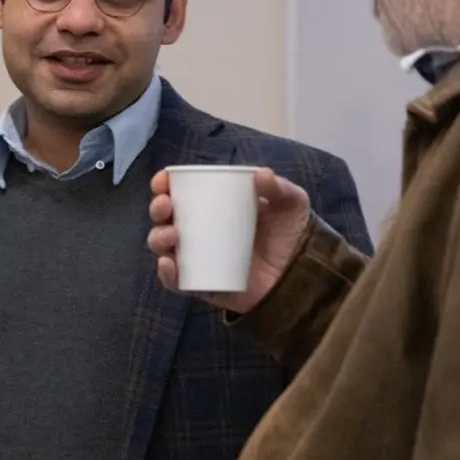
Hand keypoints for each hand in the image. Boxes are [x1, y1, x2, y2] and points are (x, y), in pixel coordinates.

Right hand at [148, 168, 311, 313]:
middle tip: (166, 205)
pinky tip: (168, 263)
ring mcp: (197, 259)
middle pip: (165, 218)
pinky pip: (177, 281)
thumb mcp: (290, 205)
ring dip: (158, 238)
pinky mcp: (201, 285)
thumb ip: (279, 188)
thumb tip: (261, 174)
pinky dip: (167, 274)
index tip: (163, 181)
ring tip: (172, 235)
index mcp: (212, 207)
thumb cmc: (290, 235)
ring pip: (164, 248)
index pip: (180, 193)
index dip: (165, 185)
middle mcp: (198, 231)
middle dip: (158, 209)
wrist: (301, 275)